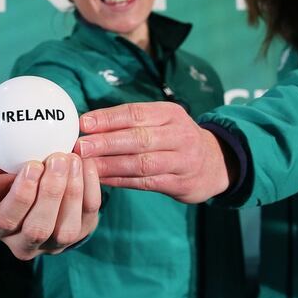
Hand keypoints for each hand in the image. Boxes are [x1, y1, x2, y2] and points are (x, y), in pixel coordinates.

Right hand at [0, 153, 100, 260]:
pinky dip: (91, 187)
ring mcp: (55, 245)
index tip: (32, 166)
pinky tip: (86, 164)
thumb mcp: (2, 176)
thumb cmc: (16, 182)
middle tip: (57, 160)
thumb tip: (10, 149)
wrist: (41, 197)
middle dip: (50, 192)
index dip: (21, 194)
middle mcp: (25, 244)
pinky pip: (89, 215)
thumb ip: (4, 169)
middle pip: (38, 229)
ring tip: (72, 160)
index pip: (7, 220)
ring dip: (72, 191)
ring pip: (66, 229)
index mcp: (0, 229)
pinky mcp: (81, 235)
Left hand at [76, 102, 231, 203]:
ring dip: (111, 164)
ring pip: (142, 163)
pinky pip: (146, 183)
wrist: (217, 163)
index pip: (135, 113)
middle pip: (138, 138)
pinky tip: (102, 180)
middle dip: (106, 142)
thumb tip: (87, 124)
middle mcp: (179, 135)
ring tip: (86, 166)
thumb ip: (130, 122)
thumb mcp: (162, 122)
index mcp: (170, 114)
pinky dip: (122, 181)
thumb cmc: (175, 139)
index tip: (83, 123)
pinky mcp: (181, 184)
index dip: (108, 118)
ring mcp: (182, 161)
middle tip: (81, 146)